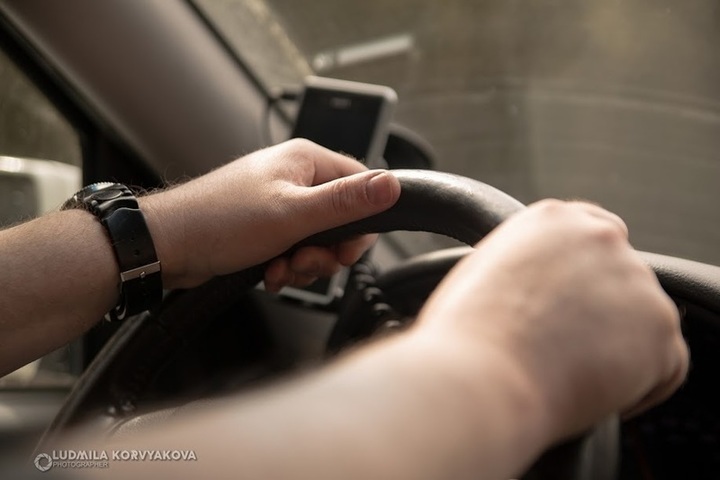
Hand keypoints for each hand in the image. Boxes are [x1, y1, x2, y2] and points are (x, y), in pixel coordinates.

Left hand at [140, 139, 400, 288]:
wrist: (166, 245)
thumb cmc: (220, 221)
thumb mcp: (293, 215)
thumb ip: (346, 202)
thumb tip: (392, 186)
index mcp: (306, 161)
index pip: (361, 186)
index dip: (361, 225)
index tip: (346, 251)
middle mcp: (295, 178)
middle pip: (341, 219)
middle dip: (327, 251)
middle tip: (304, 261)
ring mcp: (279, 203)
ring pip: (319, 240)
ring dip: (305, 264)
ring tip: (280, 269)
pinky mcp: (266, 227)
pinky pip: (295, 249)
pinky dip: (287, 266)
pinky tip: (269, 274)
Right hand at [416, 200, 688, 440]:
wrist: (479, 375)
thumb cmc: (465, 337)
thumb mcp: (482, 275)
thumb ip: (523, 267)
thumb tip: (538, 294)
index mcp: (553, 219)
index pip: (594, 233)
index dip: (586, 274)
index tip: (574, 304)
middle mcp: (601, 237)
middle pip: (622, 277)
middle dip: (602, 312)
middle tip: (565, 347)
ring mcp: (636, 280)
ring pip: (643, 322)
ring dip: (618, 348)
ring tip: (570, 375)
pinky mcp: (659, 328)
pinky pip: (665, 365)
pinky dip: (640, 386)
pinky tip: (595, 394)